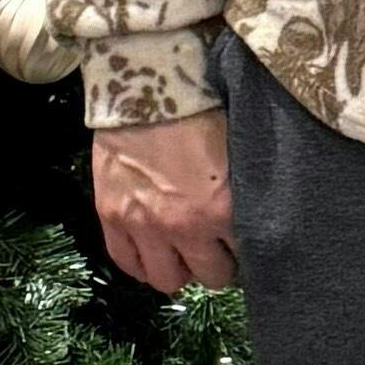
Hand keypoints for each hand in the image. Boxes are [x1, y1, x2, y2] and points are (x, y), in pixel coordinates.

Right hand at [93, 113, 236, 290]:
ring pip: (166, 280)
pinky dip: (141, 265)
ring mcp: (143, 225)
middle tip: (217, 249)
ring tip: (184, 252)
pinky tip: (153, 253)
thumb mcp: (235, 153)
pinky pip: (125, 263)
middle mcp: (184, 226)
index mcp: (221, 208)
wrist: (149, 84)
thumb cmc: (202, 109)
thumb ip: (241, 193)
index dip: (247, 252)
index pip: (244, 258)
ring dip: (180, 270)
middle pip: (209, 277)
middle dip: (217, 266)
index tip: (246, 245)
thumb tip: (253, 219)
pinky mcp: (111, 216)